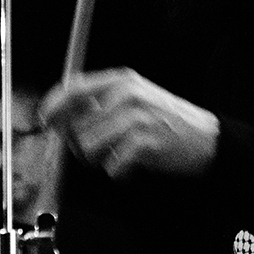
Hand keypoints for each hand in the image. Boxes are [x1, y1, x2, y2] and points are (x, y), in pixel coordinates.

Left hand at [39, 68, 218, 179]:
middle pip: (77, 126)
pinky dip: (119, 173)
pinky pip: (111, 166)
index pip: (73, 88)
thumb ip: (101, 102)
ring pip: (89, 148)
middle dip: (83, 145)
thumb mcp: (136, 98)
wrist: (208, 138)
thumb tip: (62, 118)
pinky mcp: (144, 143)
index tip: (46, 121)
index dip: (54, 106)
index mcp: (121, 81)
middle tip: (105, 149)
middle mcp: (126, 95)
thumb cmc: (168, 120)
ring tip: (121, 156)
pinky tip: (133, 166)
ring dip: (100, 160)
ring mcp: (135, 118)